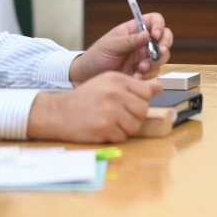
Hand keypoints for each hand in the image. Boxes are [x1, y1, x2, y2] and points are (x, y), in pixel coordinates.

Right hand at [27, 72, 161, 142]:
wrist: (57, 113)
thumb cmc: (84, 98)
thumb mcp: (107, 84)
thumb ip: (133, 86)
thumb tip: (159, 87)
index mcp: (117, 79)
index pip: (146, 93)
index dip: (140, 101)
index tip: (130, 105)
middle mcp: (115, 93)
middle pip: (143, 110)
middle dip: (134, 116)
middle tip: (119, 116)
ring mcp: (110, 111)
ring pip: (135, 125)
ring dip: (125, 128)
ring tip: (111, 123)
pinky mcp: (104, 128)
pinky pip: (122, 137)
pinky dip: (115, 136)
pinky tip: (103, 129)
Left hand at [70, 13, 172, 83]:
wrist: (87, 77)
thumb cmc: (96, 56)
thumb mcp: (110, 45)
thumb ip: (129, 40)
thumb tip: (147, 33)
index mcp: (134, 30)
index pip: (154, 20)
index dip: (159, 25)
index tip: (155, 35)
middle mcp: (142, 42)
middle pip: (164, 38)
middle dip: (164, 46)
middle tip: (158, 54)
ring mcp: (144, 57)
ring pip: (161, 57)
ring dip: (154, 63)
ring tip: (140, 69)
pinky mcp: (143, 71)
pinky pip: (153, 72)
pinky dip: (147, 76)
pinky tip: (135, 76)